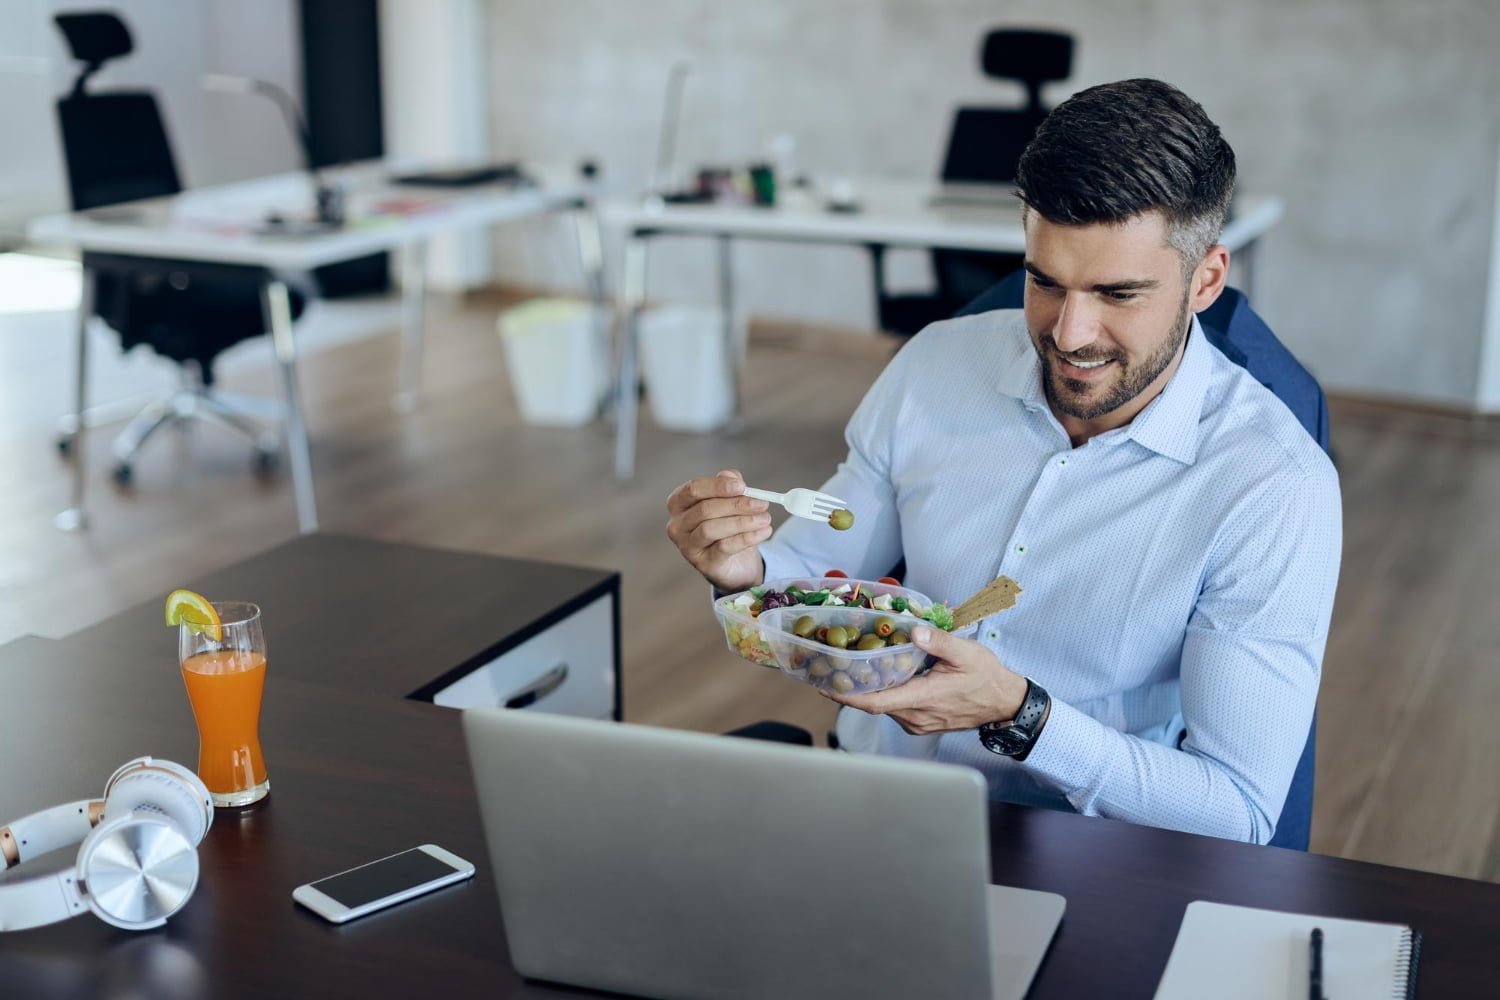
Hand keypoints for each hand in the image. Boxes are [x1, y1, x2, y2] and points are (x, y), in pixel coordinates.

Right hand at [666, 469, 772, 593]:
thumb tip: (730, 476)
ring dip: (743, 522)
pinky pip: (724, 548)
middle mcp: (677, 525)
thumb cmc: (728, 525)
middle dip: (736, 505)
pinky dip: (746, 538)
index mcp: (679, 504)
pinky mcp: (703, 563)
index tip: (742, 486)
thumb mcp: (731, 501)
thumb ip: (729, 486)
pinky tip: (763, 532)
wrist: (737, 560)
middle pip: (704, 509)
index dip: (718, 486)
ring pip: (711, 529)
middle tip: (761, 503)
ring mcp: (688, 547)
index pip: (694, 489)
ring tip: (765, 519)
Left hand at [824, 625, 1028, 734]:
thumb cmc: (986, 676)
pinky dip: (884, 694)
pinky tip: (881, 676)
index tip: (825, 686)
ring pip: (884, 707)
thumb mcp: (966, 652)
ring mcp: (918, 723)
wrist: (1004, 702)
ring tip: (852, 667)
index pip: (875, 703)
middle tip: (832, 666)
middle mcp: (916, 716)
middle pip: (874, 704)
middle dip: (852, 687)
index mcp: (923, 698)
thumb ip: (938, 641)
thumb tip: (915, 630)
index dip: (847, 696)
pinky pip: (895, 709)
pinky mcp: (921, 723)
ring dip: (869, 690)